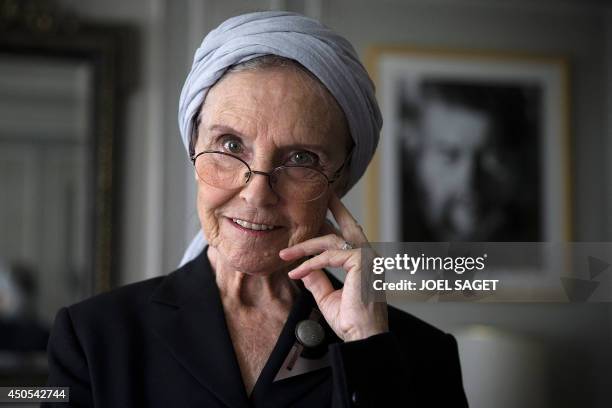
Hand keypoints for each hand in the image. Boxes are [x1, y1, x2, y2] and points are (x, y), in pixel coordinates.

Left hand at [279, 193, 387, 341]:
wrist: (363, 337)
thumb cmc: (351, 320)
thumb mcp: (327, 297)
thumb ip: (317, 280)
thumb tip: (304, 268)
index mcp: (364, 263)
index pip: (349, 236)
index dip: (335, 222)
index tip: (321, 213)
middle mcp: (368, 257)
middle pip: (348, 225)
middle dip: (335, 208)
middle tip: (323, 193)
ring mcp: (367, 258)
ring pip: (331, 241)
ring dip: (304, 246)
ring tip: (285, 255)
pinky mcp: (361, 263)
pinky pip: (329, 256)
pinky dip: (310, 263)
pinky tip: (297, 271)